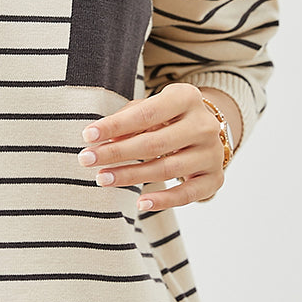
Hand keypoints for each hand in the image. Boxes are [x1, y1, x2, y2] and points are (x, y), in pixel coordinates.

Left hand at [76, 83, 227, 212]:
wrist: (205, 133)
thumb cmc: (167, 118)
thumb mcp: (149, 109)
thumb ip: (127, 120)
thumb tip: (103, 139)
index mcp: (187, 98)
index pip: (147, 113)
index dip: (115, 125)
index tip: (87, 136)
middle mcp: (204, 124)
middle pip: (155, 143)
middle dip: (117, 153)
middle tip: (86, 160)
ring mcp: (212, 153)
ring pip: (167, 169)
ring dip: (131, 176)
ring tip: (102, 179)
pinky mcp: (214, 178)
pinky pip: (188, 194)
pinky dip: (164, 200)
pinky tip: (140, 203)